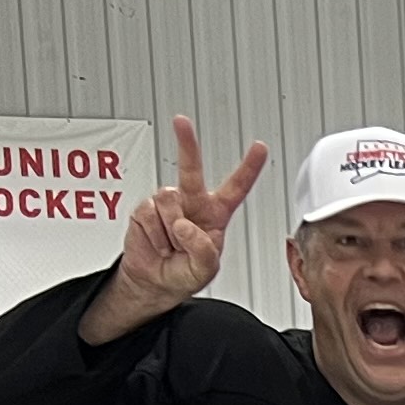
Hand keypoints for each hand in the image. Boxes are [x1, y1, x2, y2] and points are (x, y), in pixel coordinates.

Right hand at [81, 114, 265, 343]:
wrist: (155, 282)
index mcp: (215, 214)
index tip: (259, 147)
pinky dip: (155, 235)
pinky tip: (158, 243)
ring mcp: (168, 204)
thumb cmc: (184, 273)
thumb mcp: (206, 269)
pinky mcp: (145, 209)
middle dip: (186, 143)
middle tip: (181, 122)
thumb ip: (204, 249)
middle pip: (190, 169)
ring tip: (172, 245)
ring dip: (170, 230)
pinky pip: (150, 215)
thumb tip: (184, 225)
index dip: (249, 168)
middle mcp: (191, 202)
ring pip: (169, 200)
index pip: (235, 188)